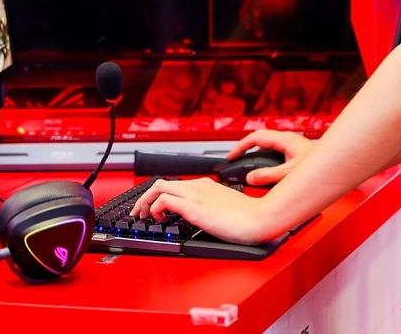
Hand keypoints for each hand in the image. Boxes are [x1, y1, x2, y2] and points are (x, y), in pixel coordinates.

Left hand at [130, 177, 276, 243]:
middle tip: (140, 212)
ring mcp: (195, 195)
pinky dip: (155, 207)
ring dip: (145, 202)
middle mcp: (198, 186)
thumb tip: (203, 215)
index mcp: (206, 185)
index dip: (159, 195)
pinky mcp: (194, 207)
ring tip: (143, 216)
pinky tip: (158, 219)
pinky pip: (164, 200)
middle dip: (144, 197)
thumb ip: (211, 205)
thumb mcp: (226, 206)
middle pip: (160, 182)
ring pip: (158, 187)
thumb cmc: (249, 216)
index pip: (174, 184)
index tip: (153, 208)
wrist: (260, 218)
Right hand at [226, 129, 314, 185]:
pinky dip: (268, 162)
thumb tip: (252, 178)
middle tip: (236, 161)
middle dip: (247, 151)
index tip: (231, 156)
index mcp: (285, 140)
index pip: (256, 137)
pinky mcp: (298, 154)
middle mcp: (288, 140)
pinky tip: (268, 173)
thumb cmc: (322, 164)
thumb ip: (270, 176)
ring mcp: (293, 146)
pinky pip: (276, 155)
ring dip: (258, 157)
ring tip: (249, 168)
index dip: (240, 146)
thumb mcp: (291, 173)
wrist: (341, 164)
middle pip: (261, 141)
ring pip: (269, 148)